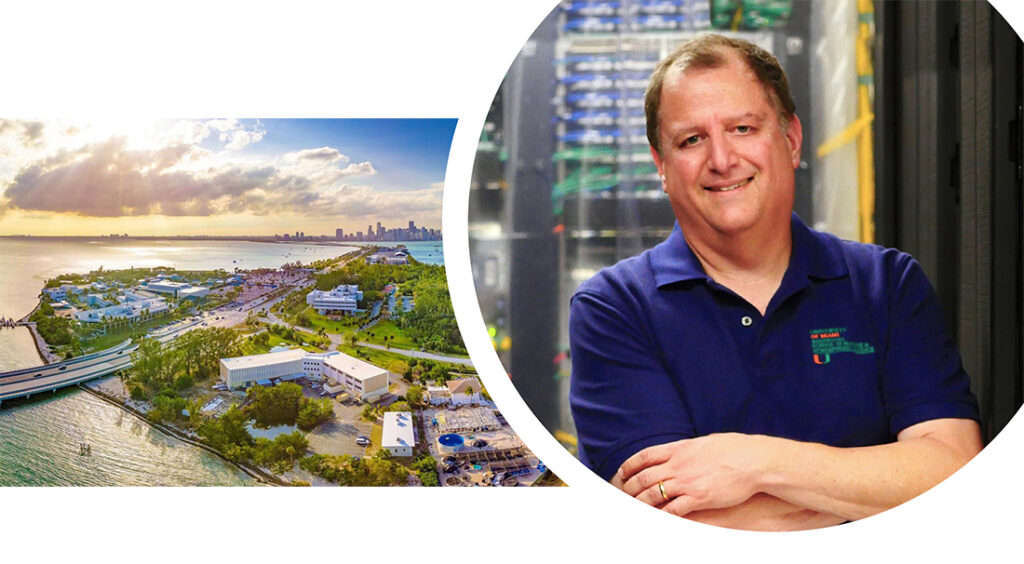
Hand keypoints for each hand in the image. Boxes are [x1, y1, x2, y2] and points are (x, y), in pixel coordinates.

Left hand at [617, 433, 771, 515]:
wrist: (754, 460)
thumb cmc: (735, 449)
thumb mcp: (705, 442)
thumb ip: (689, 449)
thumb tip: (681, 451)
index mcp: (679, 448)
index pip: (645, 456)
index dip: (630, 465)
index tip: (622, 472)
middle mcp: (679, 464)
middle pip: (645, 476)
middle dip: (630, 487)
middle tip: (624, 494)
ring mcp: (687, 481)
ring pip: (653, 494)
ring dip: (641, 502)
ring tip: (634, 508)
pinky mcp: (698, 498)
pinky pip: (672, 509)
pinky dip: (661, 515)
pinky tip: (656, 518)